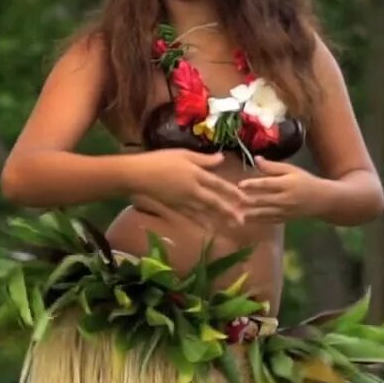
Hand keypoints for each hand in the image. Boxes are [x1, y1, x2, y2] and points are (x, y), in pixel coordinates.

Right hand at [129, 151, 247, 229]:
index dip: (232, 192)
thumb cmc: (160, 160)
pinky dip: (201, 222)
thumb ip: (203, 159)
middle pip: (214, 202)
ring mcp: (184, 201)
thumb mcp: (183, 154)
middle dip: (228, 212)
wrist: (138, 175)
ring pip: (205, 212)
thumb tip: (222, 158)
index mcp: (196, 174)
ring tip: (231, 225)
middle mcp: (193, 190)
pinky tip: (209, 227)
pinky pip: (191, 216)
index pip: (218, 184)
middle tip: (242, 221)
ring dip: (218, 219)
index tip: (245, 199)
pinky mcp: (175, 207)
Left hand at [242, 158, 329, 223]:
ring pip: (264, 213)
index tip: (240, 185)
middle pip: (263, 200)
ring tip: (235, 213)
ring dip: (249, 214)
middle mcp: (285, 199)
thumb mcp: (291, 170)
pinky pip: (268, 221)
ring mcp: (284, 211)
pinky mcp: (284, 219)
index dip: (253, 185)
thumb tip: (255, 159)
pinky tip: (245, 219)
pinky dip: (256, 220)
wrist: (321, 200)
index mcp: (287, 184)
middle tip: (232, 200)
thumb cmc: (304, 181)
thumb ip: (273, 167)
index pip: (267, 184)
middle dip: (247, 201)